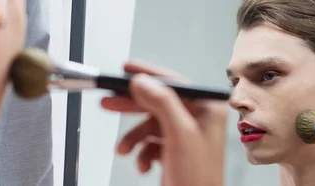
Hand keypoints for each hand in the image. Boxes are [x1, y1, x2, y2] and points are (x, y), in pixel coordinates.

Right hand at [101, 61, 227, 185]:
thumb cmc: (198, 178)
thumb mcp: (180, 134)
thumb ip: (162, 103)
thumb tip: (143, 81)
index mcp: (207, 109)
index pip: (173, 83)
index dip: (148, 74)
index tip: (126, 69)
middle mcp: (197, 119)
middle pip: (157, 102)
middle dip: (130, 105)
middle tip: (107, 101)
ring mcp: (185, 135)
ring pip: (149, 124)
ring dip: (133, 137)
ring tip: (123, 148)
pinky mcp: (174, 151)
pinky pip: (150, 143)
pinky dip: (141, 153)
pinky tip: (142, 164)